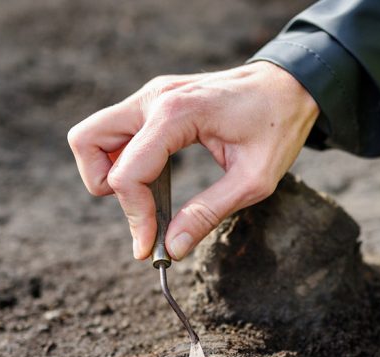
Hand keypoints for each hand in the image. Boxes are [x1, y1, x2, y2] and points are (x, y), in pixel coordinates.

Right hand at [68, 61, 318, 259]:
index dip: (135, 216)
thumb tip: (170, 248)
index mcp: (176, 113)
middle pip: (87, 141)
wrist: (292, 84)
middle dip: (105, 186)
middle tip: (141, 211)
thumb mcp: (253, 180)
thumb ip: (208, 214)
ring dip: (109, 171)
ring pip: (94, 134)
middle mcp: (154, 98)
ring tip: (150, 196)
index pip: (126, 173)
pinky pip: (117, 131)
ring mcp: (150, 95)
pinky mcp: (154, 100)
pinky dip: (124, 159)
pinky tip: (158, 178)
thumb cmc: (278, 126)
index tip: (151, 246)